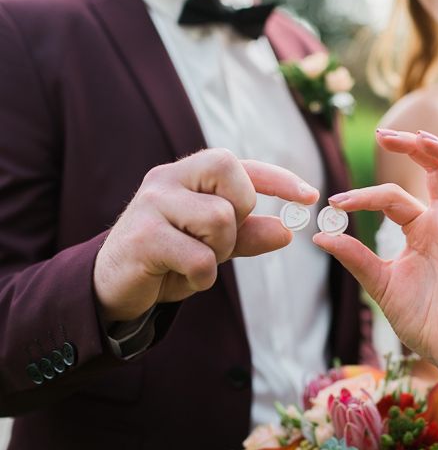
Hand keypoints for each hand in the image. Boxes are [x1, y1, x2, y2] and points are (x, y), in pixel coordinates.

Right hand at [94, 149, 318, 322]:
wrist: (112, 285)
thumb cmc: (168, 257)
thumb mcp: (213, 245)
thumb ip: (247, 236)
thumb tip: (286, 231)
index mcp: (187, 174)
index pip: (239, 164)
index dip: (279, 179)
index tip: (311, 196)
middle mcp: (168, 178)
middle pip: (231, 176)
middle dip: (240, 214)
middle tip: (219, 240)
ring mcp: (152, 204)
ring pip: (220, 219)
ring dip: (220, 251)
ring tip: (196, 261)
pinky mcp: (143, 237)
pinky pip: (200, 258)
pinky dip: (202, 277)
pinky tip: (181, 277)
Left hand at [313, 130, 437, 379]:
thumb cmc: (420, 318)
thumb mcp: (380, 283)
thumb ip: (355, 257)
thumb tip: (319, 237)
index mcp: (421, 229)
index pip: (393, 197)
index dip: (364, 196)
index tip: (334, 203)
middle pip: (436, 172)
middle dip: (413, 148)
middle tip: (383, 135)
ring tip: (423, 137)